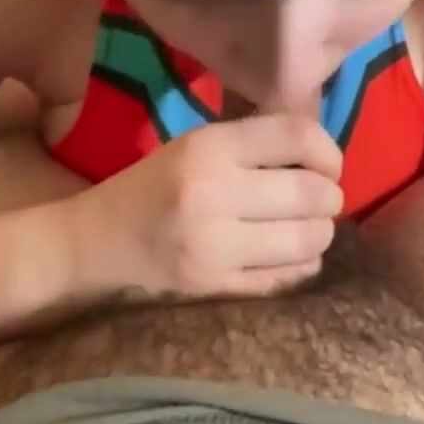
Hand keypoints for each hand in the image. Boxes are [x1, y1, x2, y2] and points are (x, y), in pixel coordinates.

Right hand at [74, 114, 342, 301]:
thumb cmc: (150, 186)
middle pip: (312, 193)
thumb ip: (253, 144)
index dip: (328, 151)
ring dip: (321, 233)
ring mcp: (216, 245)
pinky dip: (304, 264)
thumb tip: (323, 155)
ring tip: (308, 228)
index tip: (328, 165)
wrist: (92, 245)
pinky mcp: (216, 287)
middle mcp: (214, 192)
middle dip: (330, 197)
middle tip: (321, 200)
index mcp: (209, 146)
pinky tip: (291, 255)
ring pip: (308, 239)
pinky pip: (289, 276)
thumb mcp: (194, 145)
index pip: (297, 136)